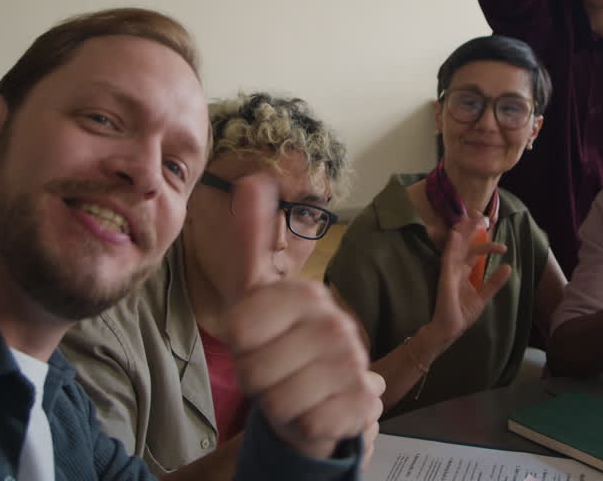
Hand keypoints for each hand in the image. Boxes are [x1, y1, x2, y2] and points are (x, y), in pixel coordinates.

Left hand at [224, 174, 382, 459]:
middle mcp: (337, 324)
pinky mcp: (363, 403)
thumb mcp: (256, 290)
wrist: (319, 396)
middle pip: (256, 367)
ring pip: (279, 400)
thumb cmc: (279, 342)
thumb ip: (252, 238)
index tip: (256, 338)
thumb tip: (253, 178)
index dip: (240, 343)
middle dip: (255, 376)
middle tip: (274, 368)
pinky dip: (301, 425)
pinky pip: (306, 423)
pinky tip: (313, 409)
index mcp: (307, 294)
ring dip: (276, 403)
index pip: (241, 327)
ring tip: (291, 388)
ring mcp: (354, 364)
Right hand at [429, 211, 511, 343]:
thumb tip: (508, 266)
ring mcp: (449, 270)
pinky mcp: (445, 275)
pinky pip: (448, 257)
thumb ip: (494, 282)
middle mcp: (455, 267)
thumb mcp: (483, 297)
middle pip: (464, 243)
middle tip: (481, 215)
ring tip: (469, 216)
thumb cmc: (462, 314)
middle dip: (471, 229)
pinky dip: (452, 244)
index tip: (504, 248)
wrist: (449, 328)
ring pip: (455, 245)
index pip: (475, 252)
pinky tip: (457, 233)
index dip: (488, 246)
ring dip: (462, 231)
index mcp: (463, 271)